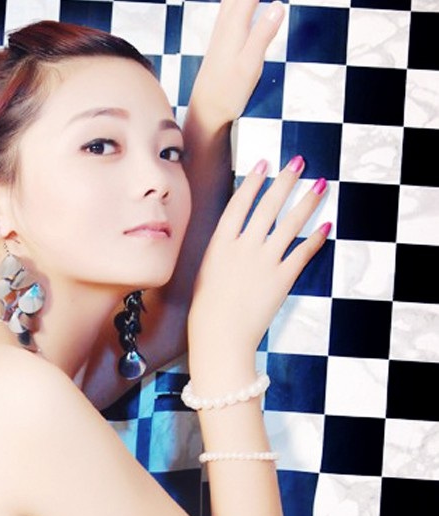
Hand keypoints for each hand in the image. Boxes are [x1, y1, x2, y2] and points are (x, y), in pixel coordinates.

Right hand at [188, 157, 330, 367]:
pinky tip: (326, 226)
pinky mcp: (282, 279)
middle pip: (269, 205)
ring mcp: (264, 262)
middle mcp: (244, 246)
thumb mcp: (207, 272)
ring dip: (308, 201)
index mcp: (221, 243)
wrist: (220, 336)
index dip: (254, 181)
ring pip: (291, 223)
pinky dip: (316, 238)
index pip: (240, 203)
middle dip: (286, 180)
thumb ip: (223, 251)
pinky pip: (303, 253)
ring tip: (321, 185)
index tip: (266, 163)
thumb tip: (235, 238)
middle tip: (299, 161)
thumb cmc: (207, 310)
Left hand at [190, 0, 285, 129]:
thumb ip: (262, 35)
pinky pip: (231, 3)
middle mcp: (226, 21)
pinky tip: (242, 3)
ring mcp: (222, 27)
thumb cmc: (228, 92)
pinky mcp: (221, 35)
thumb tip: (278, 4)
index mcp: (235, 24)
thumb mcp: (249, 66)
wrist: (205, 110)